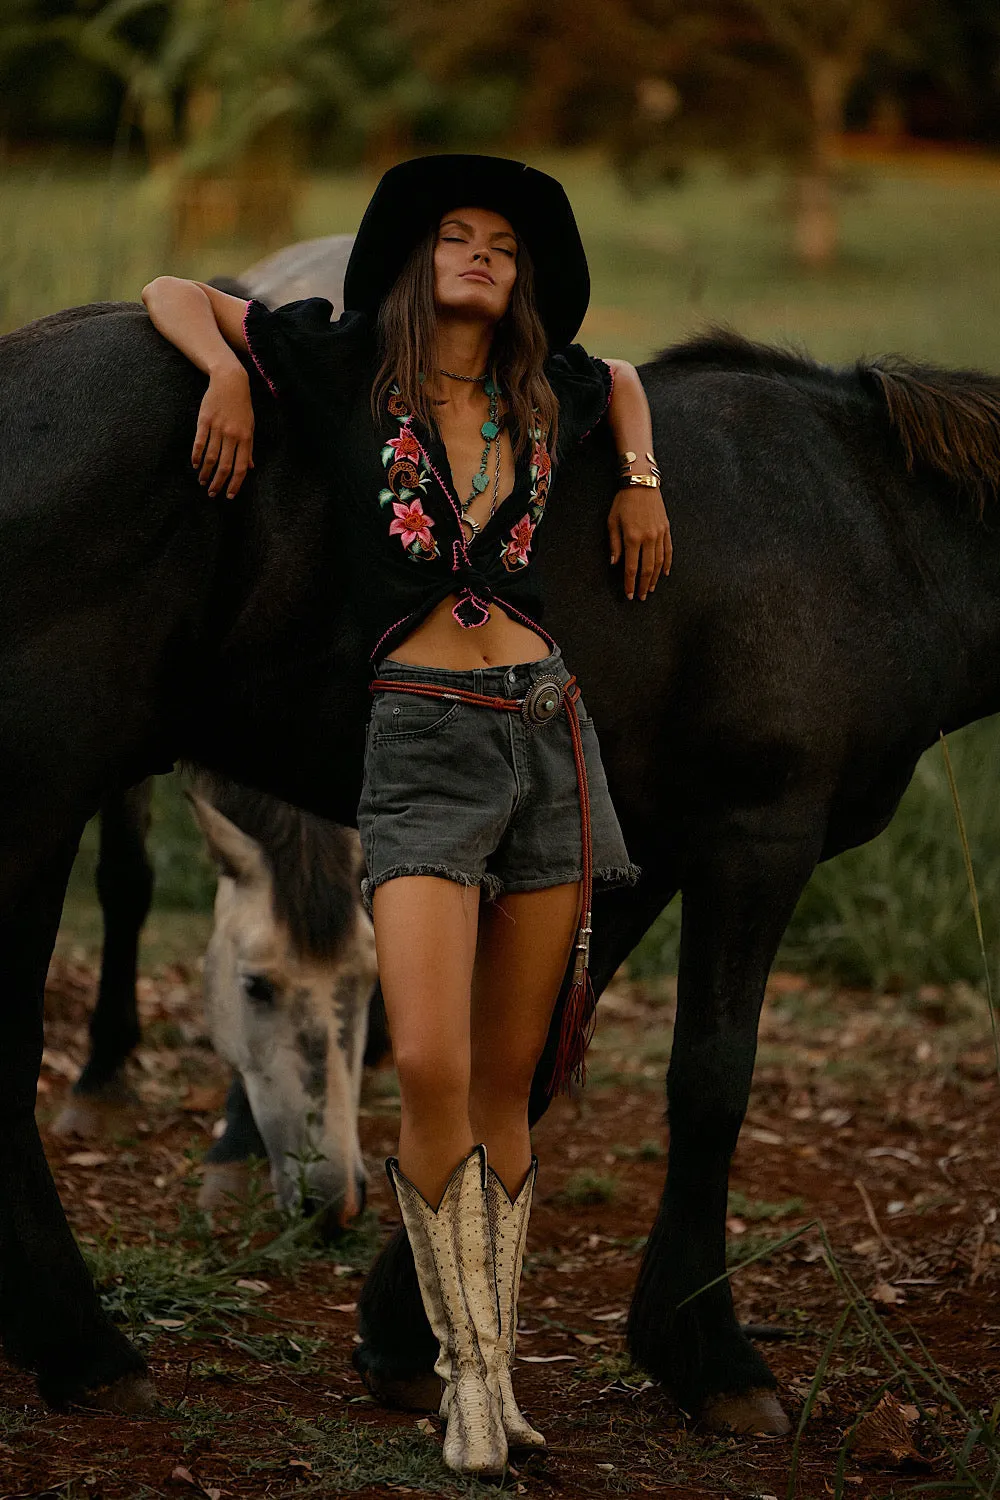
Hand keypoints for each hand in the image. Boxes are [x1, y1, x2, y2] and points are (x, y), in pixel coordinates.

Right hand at [192, 365, 254, 498]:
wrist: (230, 382)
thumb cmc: (241, 406)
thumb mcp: (250, 426)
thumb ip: (249, 448)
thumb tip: (250, 467)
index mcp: (245, 438)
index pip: (241, 467)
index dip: (235, 484)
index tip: (229, 495)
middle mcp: (232, 435)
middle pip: (224, 466)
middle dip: (218, 483)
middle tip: (212, 493)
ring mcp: (217, 428)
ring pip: (210, 457)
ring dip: (206, 473)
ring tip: (202, 482)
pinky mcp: (204, 421)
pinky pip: (199, 443)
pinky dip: (196, 456)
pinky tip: (195, 465)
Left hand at [608, 488, 671, 599]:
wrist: (642, 483)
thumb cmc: (623, 502)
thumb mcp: (612, 522)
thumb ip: (614, 544)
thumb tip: (615, 563)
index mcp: (632, 538)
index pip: (632, 568)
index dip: (630, 583)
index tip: (629, 595)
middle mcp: (648, 538)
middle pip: (648, 569)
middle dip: (644, 585)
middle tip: (642, 597)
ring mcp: (659, 534)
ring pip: (659, 562)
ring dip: (655, 578)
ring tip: (651, 588)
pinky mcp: (666, 529)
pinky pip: (668, 550)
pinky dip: (667, 564)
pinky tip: (665, 573)